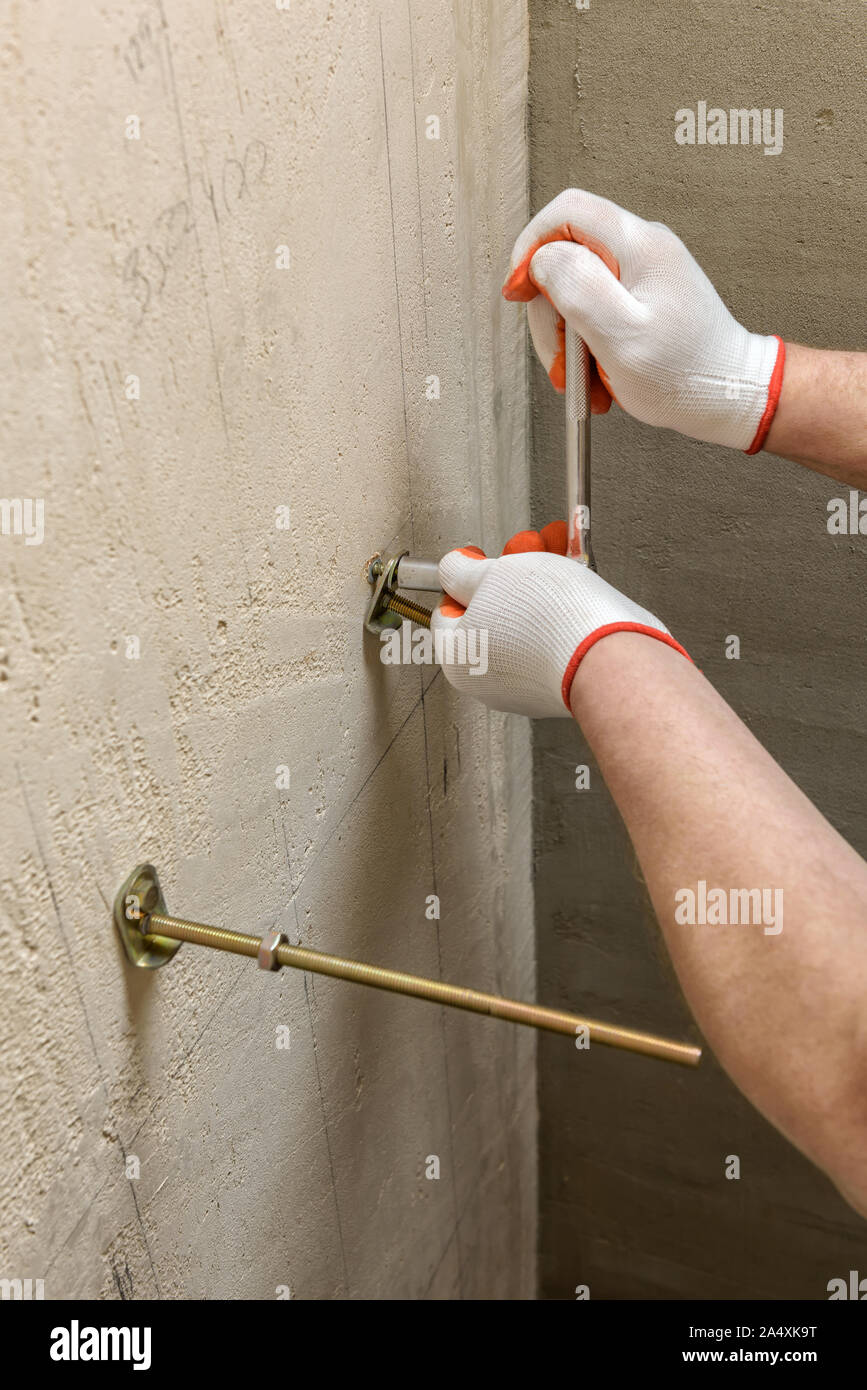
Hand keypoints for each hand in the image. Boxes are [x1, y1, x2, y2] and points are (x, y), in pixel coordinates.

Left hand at [431, 522, 688, 718]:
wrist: (610, 656)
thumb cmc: (548, 623)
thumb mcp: (492, 576)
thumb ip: (462, 571)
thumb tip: (453, 569)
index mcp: (461, 659)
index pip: (448, 612)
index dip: (463, 577)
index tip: (478, 557)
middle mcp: (491, 679)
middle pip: (492, 612)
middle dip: (510, 572)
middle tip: (525, 547)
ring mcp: (531, 682)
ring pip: (527, 619)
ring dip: (540, 579)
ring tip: (557, 548)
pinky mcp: (565, 678)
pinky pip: (556, 634)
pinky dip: (564, 605)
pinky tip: (576, 575)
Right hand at [503, 189, 783, 452]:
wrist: (730, 394)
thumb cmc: (687, 374)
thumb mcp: (622, 336)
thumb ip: (578, 288)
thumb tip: (543, 257)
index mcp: (638, 246)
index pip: (566, 212)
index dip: (531, 249)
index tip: (520, 292)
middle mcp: (643, 248)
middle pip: (567, 258)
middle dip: (552, 312)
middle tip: (562, 357)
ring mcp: (644, 271)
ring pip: (577, 289)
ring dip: (569, 338)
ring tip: (586, 377)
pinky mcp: (644, 295)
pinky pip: (598, 309)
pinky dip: (588, 344)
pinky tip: (599, 372)